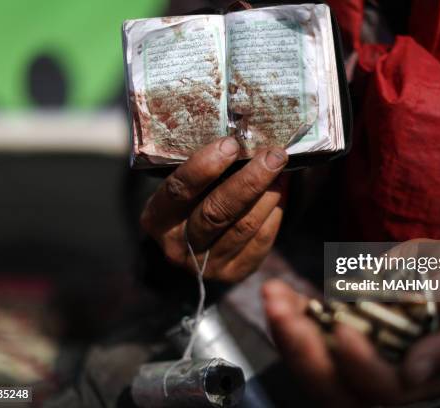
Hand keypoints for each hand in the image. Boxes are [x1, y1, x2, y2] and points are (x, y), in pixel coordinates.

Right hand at [141, 137, 287, 280]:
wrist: (190, 249)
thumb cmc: (188, 205)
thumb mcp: (181, 188)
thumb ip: (201, 170)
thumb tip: (243, 137)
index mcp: (157, 219)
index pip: (179, 190)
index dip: (205, 166)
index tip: (231, 143)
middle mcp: (178, 247)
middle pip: (217, 211)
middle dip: (249, 180)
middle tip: (273, 155)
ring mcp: (207, 265)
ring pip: (244, 226)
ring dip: (268, 194)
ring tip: (282, 169)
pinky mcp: (233, 273)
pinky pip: (260, 241)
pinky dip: (275, 212)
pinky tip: (282, 191)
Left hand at [263, 279, 439, 406]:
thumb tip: (414, 374)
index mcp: (416, 380)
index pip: (381, 387)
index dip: (360, 365)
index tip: (344, 328)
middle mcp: (380, 376)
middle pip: (332, 384)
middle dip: (302, 351)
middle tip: (282, 312)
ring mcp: (355, 356)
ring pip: (311, 361)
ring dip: (286, 331)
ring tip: (273, 295)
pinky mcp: (338, 332)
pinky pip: (306, 332)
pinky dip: (289, 313)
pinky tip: (278, 291)